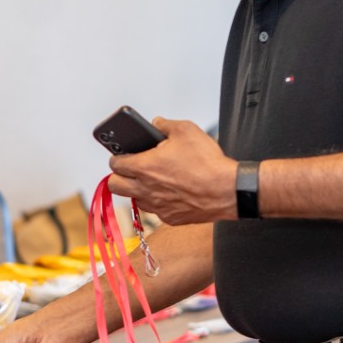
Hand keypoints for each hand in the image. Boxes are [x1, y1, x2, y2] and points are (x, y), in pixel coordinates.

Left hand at [107, 117, 236, 223]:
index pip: (115, 164)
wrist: (228, 190)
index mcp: (145, 166)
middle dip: (119, 176)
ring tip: (152, 180)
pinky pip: (155, 211)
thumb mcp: (186, 130)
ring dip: (137, 190)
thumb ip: (165, 124)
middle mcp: (146, 189)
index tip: (122, 155)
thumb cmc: (207, 163)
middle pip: (114, 186)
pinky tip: (170, 192)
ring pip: (134, 200)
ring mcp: (157, 206)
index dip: (117, 157)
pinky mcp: (170, 218)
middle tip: (130, 169)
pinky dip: (158, 202)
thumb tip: (156, 124)